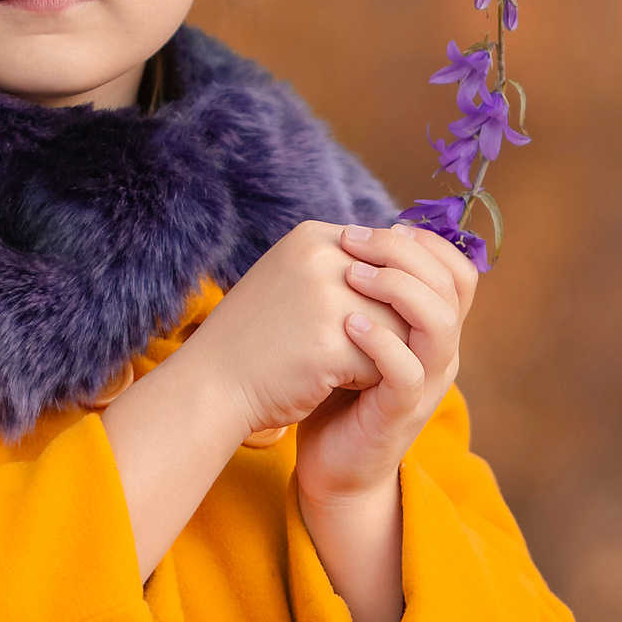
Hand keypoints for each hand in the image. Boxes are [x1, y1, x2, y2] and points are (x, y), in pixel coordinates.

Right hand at [179, 221, 414, 436]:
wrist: (210, 385)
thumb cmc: (256, 339)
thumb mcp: (293, 282)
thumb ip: (341, 268)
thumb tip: (411, 268)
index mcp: (313, 236)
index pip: (389, 256)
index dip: (382, 297)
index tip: (352, 323)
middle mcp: (322, 256)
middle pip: (399, 291)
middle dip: (387, 326)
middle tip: (351, 349)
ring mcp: (327, 297)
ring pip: (398, 327)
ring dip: (380, 354)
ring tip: (340, 366)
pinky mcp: (332, 342)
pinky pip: (385, 363)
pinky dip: (366, 381)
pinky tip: (332, 384)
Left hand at [294, 222, 479, 507]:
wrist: (331, 463)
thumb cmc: (338, 389)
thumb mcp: (356, 333)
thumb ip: (367, 293)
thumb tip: (353, 233)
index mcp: (435, 330)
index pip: (458, 271)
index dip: (425, 242)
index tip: (376, 228)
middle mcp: (441, 353)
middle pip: (451, 286)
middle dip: (403, 253)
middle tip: (351, 240)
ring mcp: (426, 384)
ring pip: (440, 324)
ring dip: (397, 289)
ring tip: (351, 274)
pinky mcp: (401, 414)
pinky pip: (408, 372)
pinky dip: (380, 341)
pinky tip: (346, 322)